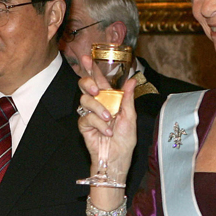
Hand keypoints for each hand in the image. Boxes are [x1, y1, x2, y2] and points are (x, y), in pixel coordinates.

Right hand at [77, 56, 138, 182]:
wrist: (118, 158)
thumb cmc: (126, 139)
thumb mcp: (130, 117)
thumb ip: (128, 98)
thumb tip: (131, 79)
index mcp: (110, 99)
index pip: (100, 80)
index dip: (92, 68)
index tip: (87, 56)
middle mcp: (98, 104)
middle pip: (86, 86)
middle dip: (89, 83)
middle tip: (96, 91)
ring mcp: (90, 114)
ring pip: (85, 100)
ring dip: (99, 109)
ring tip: (109, 120)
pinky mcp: (84, 126)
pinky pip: (86, 118)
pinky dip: (98, 124)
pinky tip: (106, 131)